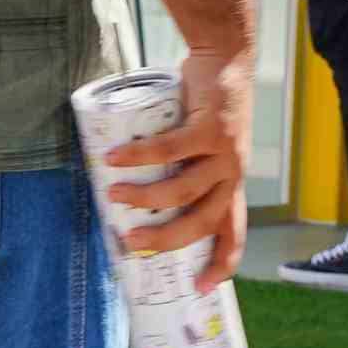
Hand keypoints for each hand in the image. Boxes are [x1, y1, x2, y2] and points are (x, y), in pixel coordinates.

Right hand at [104, 50, 252, 287]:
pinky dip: (138, 155)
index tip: (200, 289)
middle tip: (131, 242)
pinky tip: (112, 157)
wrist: (226, 58)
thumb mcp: (203, 150)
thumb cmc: (206, 109)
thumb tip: (129, 200)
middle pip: (201, 222)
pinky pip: (169, 148)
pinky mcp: (210, 127)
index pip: (235, 235)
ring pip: (183, 189)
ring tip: (113, 193)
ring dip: (144, 196)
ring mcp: (224, 152)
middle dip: (165, 239)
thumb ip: (178, 171)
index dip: (221, 265)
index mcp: (232, 186)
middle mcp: (232, 175)